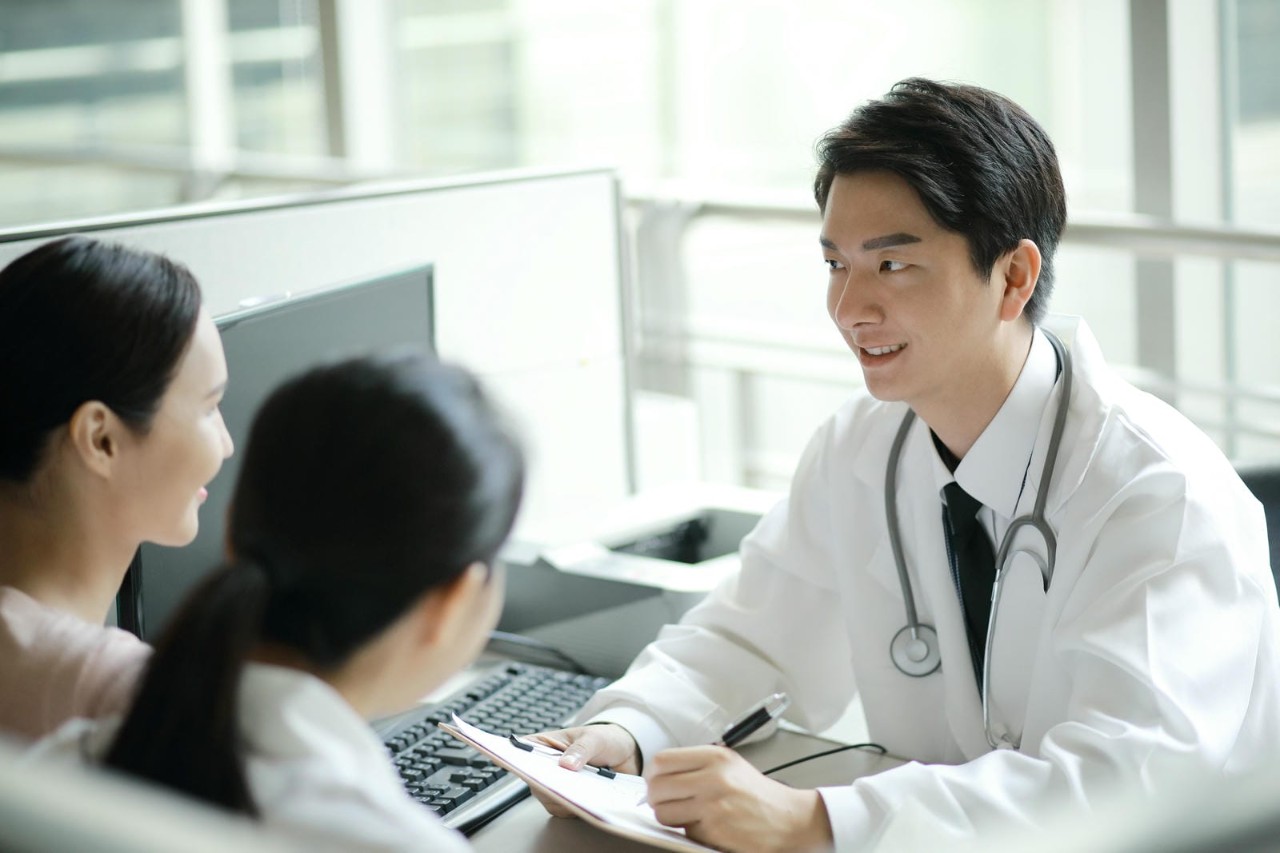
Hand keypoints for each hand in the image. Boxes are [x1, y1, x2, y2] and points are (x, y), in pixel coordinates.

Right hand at [526, 724, 640, 816]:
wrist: (623, 754)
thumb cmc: (603, 739)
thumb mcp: (594, 738)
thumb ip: (581, 749)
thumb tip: (566, 764)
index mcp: (543, 744)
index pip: (520, 752)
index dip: (517, 760)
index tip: (522, 767)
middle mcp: (544, 766)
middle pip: (533, 780)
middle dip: (548, 784)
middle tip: (565, 784)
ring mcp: (554, 784)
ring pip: (547, 798)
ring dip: (564, 798)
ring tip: (584, 791)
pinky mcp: (566, 799)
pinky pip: (563, 809)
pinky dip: (575, 807)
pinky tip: (588, 800)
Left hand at [646, 746, 831, 852]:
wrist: (789, 819)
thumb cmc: (756, 794)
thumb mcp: (729, 765)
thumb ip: (694, 766)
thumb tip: (656, 778)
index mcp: (715, 757)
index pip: (662, 760)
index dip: (652, 775)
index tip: (655, 782)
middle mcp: (713, 778)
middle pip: (657, 787)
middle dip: (655, 798)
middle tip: (663, 802)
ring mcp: (714, 805)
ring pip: (664, 813)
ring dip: (670, 817)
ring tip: (687, 815)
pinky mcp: (715, 831)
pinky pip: (684, 832)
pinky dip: (691, 832)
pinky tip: (708, 826)